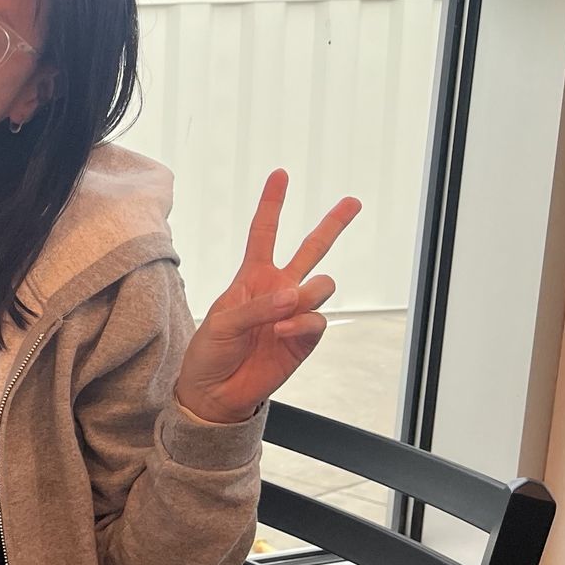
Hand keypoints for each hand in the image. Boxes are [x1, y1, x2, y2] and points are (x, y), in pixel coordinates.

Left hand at [176, 170, 361, 423]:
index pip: (264, 233)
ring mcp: (295, 313)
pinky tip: (283, 333)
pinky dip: (301, 324)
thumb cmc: (211, 352)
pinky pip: (317, 319)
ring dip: (305, 294)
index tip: (281, 174)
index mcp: (252, 277)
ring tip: (281, 315)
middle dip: (332, 224)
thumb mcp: (222, 322)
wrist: (216, 391)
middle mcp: (278, 289)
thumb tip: (295, 297)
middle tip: (352, 201)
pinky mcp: (306, 338)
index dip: (272, 204)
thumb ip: (257, 306)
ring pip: (322, 284)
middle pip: (311, 249)